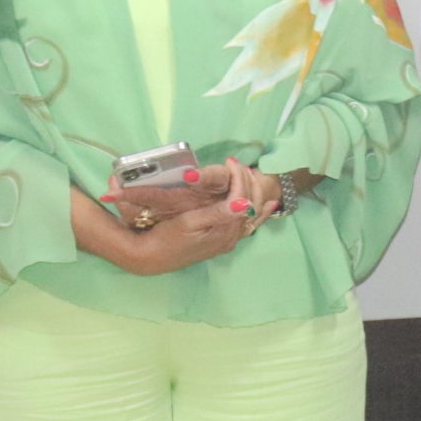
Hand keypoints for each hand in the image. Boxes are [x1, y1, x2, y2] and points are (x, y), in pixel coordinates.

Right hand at [119, 158, 273, 273]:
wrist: (151, 259)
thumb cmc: (166, 238)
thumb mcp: (188, 223)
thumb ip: (217, 214)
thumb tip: (245, 204)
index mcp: (223, 230)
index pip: (241, 199)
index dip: (238, 178)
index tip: (230, 162)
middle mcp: (231, 237)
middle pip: (250, 205)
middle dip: (248, 182)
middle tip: (239, 164)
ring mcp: (228, 240)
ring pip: (253, 214)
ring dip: (255, 193)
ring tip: (254, 175)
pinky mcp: (223, 241)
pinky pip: (248, 225)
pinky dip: (259, 213)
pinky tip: (269, 205)